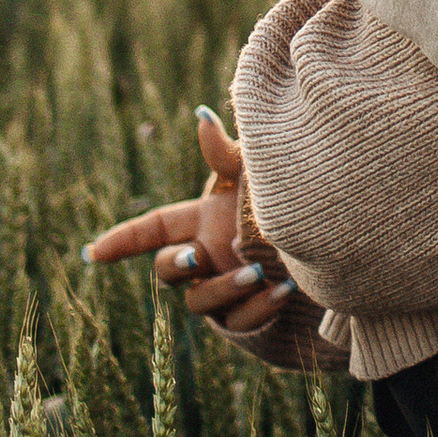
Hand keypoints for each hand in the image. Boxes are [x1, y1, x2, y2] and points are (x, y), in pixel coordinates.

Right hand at [82, 106, 297, 340]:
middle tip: (193, 258)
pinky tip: (283, 291)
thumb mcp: (263, 175)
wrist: (345, 241)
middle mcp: (208, 258)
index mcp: (204, 221)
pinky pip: (241, 322)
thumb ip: (229, 154)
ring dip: (223, 288)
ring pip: (200, 302)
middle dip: (172, 265)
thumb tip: (203, 115)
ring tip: (258, 273)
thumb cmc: (301, 200)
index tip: (91, 254)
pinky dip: (258, 308)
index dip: (122, 241)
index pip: (153, 230)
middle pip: (166, 269)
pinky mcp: (251, 317)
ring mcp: (226, 291)